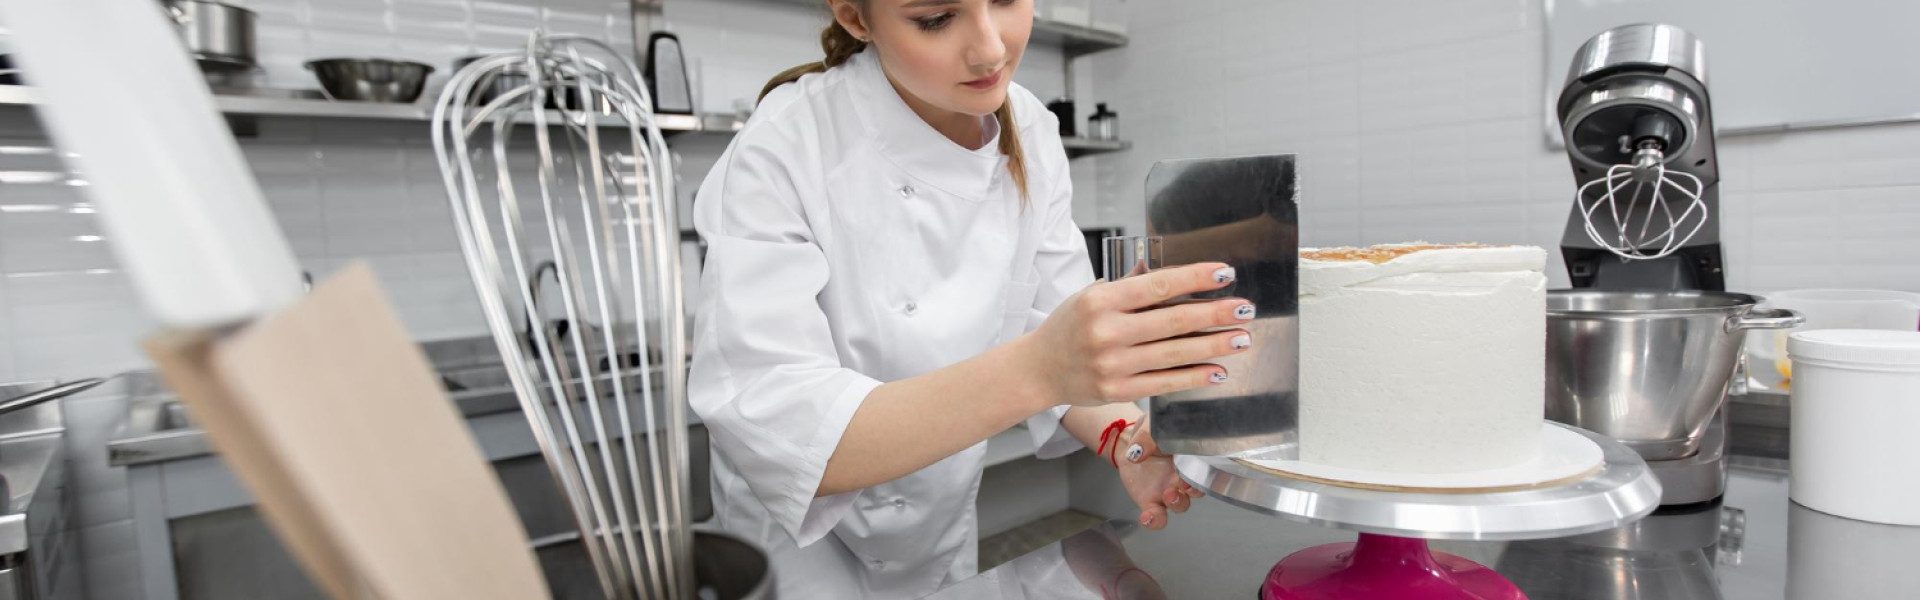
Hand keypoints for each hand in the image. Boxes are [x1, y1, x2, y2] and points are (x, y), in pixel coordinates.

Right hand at [1018, 262, 1254, 407]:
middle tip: (1245, 309)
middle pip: (1172, 321)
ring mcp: (1112, 365)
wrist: (1038, 369)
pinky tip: (1218, 370)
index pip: (1157, 285)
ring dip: (1213, 346)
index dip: (1194, 278)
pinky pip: (1165, 382)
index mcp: (1100, 300)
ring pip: (1174, 354)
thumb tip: (1171, 274)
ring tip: (1241, 338)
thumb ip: (1129, 287)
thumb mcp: (1091, 296)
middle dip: (1215, 314)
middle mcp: (1106, 332)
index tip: (1225, 274)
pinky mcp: (1117, 390)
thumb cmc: (1069, 327)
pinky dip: (1195, 376)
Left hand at [1113, 420, 1202, 529]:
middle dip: (1193, 491)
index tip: (1193, 471)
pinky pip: (1158, 517)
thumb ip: (1146, 438)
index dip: (1201, 473)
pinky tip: (1147, 518)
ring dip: (1178, 503)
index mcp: (1187, 458)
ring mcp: (1167, 491)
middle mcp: (1181, 478)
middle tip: (1183, 485)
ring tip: (1168, 496)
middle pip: (1196, 490)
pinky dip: (1154, 521)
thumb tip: (1137, 452)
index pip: (1201, 468)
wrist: (1128, 444)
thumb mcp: (1148, 427)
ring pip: (1181, 505)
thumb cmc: (1148, 432)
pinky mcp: (1151, 502)